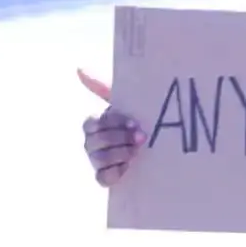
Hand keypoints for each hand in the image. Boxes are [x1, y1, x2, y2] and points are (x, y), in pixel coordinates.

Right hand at [78, 69, 145, 187]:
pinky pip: (103, 178)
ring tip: (138, 150)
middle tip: (141, 137)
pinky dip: (115, 172)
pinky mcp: (108, 178)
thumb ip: (104, 86)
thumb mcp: (129, 101)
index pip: (93, 123)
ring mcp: (98, 161)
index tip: (133, 123)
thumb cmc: (140, 118)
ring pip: (98, 159)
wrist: (166, 143)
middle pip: (94, 142)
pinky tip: (130, 166)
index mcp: (97, 123)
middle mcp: (93, 142)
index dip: (112, 123)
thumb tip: (79, 67)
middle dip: (118, 138)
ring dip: (119, 154)